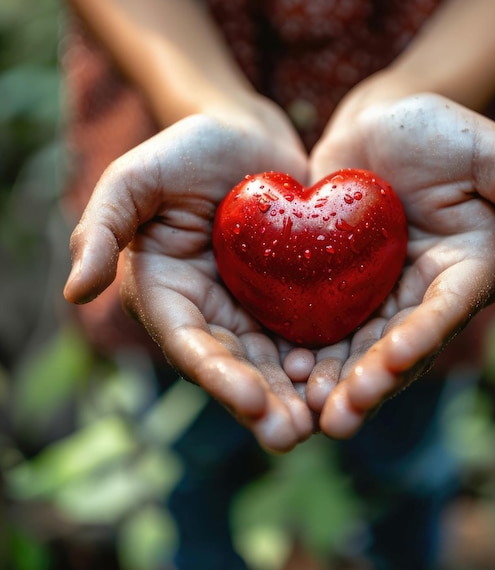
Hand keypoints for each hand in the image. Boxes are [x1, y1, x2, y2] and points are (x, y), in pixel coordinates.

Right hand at [63, 105, 315, 452]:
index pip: (189, 344)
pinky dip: (323, 357)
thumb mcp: (137, 177)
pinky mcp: (290, 295)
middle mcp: (209, 310)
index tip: (251, 401)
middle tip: (293, 434)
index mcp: (167, 293)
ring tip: (325, 421)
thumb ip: (102, 228)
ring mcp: (251, 306)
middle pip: (234, 365)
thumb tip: (72, 292)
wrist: (249, 136)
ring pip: (272, 359)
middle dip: (262, 402)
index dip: (217, 375)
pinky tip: (346, 375)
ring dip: (295, 394)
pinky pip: (306, 331)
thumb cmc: (189, 149)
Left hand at [308, 92, 494, 437]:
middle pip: (400, 345)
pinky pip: (326, 324)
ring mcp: (379, 294)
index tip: (394, 357)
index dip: (423, 336)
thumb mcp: (493, 154)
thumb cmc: (437, 129)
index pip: (446, 311)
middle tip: (341, 414)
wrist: (375, 123)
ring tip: (310, 408)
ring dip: (338, 381)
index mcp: (464, 270)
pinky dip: (310, 350)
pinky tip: (286, 371)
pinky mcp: (340, 287)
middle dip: (373, 380)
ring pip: (360, 347)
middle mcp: (423, 293)